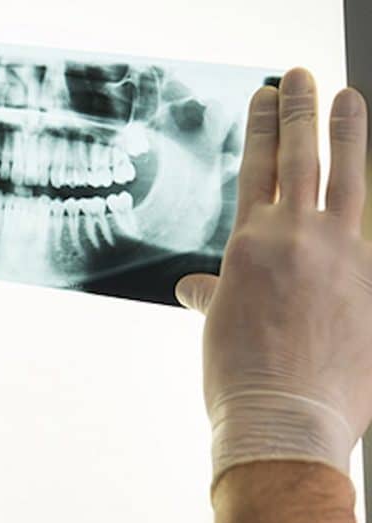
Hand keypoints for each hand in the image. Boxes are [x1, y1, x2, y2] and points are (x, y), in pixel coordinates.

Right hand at [175, 68, 370, 483]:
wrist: (285, 418)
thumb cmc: (241, 377)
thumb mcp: (217, 326)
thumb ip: (214, 295)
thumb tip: (196, 288)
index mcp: (248, 243)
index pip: (256, 167)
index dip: (262, 127)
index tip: (265, 98)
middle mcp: (293, 236)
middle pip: (300, 156)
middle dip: (300, 108)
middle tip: (301, 75)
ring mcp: (340, 253)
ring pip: (348, 175)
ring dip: (348, 131)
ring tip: (348, 97)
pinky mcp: (371, 277)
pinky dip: (368, 200)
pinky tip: (369, 181)